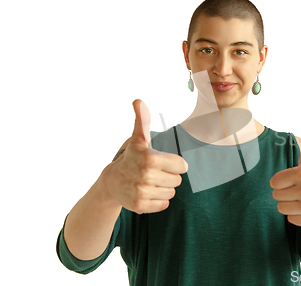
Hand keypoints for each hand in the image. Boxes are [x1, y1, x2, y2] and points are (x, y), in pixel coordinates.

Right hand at [100, 99, 187, 213]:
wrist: (112, 182)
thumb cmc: (131, 158)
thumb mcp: (138, 139)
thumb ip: (142, 120)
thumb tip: (139, 101)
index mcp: (150, 159)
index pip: (182, 166)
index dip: (175, 164)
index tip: (162, 162)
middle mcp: (146, 177)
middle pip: (177, 180)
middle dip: (169, 176)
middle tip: (154, 172)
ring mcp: (142, 193)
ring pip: (171, 193)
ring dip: (163, 188)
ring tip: (150, 182)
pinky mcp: (140, 206)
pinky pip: (164, 204)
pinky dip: (158, 200)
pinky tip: (147, 192)